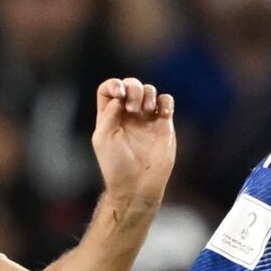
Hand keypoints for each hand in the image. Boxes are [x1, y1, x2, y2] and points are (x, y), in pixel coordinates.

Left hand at [91, 77, 174, 209]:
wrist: (138, 186)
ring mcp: (147, 119)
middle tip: (132, 107)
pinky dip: (165, 101)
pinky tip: (161, 114)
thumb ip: (108, 115)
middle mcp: (128, 115)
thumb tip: (119, 97)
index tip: (119, 94)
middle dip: (133, 88)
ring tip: (146, 111)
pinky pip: (166, 102)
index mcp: (110, 116)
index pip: (109, 89)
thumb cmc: (116, 166)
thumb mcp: (103, 139)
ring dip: (148, 94)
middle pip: (131, 85)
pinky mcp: (164, 125)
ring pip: (149, 90)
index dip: (114, 84)